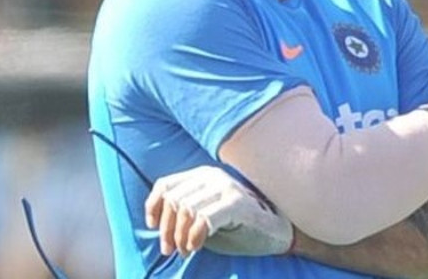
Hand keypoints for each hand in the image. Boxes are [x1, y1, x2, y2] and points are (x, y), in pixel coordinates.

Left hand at [145, 165, 292, 257]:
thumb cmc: (235, 226)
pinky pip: (204, 218)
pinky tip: (196, 247)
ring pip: (186, 210)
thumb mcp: (203, 214)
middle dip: (167, 229)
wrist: (274, 232)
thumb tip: (156, 221)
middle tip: (171, 250)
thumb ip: (183, 211)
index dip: (153, 207)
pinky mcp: (237, 203)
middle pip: (173, 200)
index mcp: (201, 175)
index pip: (165, 185)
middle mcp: (212, 176)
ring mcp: (226, 187)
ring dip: (181, 236)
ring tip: (186, 250)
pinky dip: (195, 236)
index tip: (154, 228)